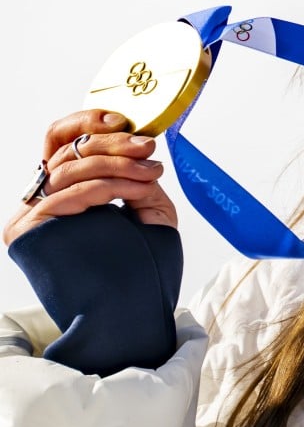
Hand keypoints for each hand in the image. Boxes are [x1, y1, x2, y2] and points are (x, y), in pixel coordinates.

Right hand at [5, 109, 176, 245]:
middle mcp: (41, 198)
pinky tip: (138, 187)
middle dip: (114, 143)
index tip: (123, 120)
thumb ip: (136, 172)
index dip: (86, 121)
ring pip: (72, 168)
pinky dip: (110, 185)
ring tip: (151, 171)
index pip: (59, 139)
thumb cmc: (141, 260)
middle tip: (148, 148)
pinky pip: (72, 194)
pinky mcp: (29, 232)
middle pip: (69, 150)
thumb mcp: (145, 203)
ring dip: (119, 164)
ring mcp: (32, 216)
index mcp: (63, 186)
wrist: (132, 306)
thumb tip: (136, 144)